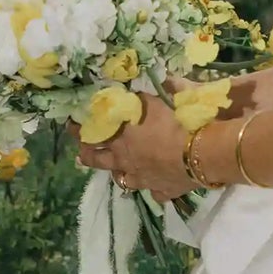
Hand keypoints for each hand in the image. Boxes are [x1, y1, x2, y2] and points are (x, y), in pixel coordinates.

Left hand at [67, 92, 201, 200]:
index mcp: (120, 136)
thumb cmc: (176, 120)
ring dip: (118, 173)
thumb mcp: (160, 99)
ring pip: (122, 179)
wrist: (202, 152)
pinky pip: (154, 192)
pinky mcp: (162, 191)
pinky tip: (157, 184)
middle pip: (97, 160)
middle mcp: (125, 160)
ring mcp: (142, 179)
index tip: (70, 125)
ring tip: (117, 170)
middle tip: (81, 151)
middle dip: (86, 154)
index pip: (89, 132)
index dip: (77, 129)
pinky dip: (154, 187)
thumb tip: (153, 81)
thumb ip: (150, 93)